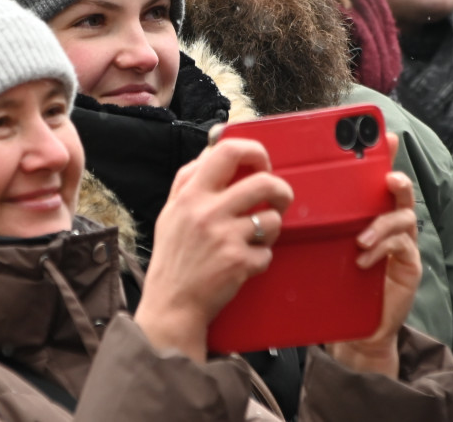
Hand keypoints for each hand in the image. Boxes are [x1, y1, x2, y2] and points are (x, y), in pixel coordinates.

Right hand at [135, 137, 292, 361]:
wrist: (171, 304)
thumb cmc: (174, 257)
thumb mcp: (171, 211)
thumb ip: (189, 179)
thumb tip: (213, 148)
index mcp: (191, 193)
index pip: (227, 151)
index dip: (254, 151)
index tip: (261, 164)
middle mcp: (208, 211)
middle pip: (264, 182)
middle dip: (281, 189)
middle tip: (278, 200)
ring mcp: (225, 237)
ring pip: (273, 218)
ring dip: (272, 228)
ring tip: (258, 236)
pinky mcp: (239, 262)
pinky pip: (268, 252)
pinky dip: (260, 258)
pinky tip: (243, 263)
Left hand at [326, 132, 419, 377]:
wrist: (354, 327)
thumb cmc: (334, 281)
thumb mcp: (319, 245)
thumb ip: (310, 221)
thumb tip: (277, 193)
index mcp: (366, 212)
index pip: (375, 177)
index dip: (382, 155)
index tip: (384, 136)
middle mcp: (388, 222)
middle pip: (400, 191)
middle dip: (397, 180)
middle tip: (388, 178)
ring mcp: (402, 243)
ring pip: (405, 217)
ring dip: (383, 224)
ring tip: (362, 238)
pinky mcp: (409, 265)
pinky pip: (403, 247)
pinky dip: (383, 249)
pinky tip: (363, 259)